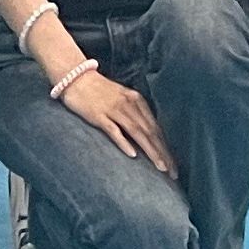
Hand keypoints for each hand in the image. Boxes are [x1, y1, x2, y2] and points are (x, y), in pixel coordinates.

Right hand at [57, 62, 174, 172]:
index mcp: (136, 100)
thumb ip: (135, 114)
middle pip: (150, 132)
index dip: (166, 148)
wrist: (75, 75)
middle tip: (172, 173)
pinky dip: (124, 142)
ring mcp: (113, 109)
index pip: (156, 128)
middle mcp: (128, 104)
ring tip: (160, 167)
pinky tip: (132, 154)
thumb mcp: (122, 98)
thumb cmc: (99, 90)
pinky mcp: (98, 114)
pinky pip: (113, 130)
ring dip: (150, 150)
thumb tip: (149, 135)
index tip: (173, 166)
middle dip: (163, 153)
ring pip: (137, 132)